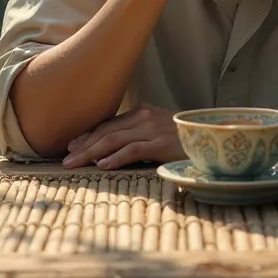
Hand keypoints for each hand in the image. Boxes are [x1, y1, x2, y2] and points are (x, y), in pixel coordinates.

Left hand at [62, 103, 181, 168]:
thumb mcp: (157, 131)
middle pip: (106, 131)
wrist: (211, 137)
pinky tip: (102, 166)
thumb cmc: (182, 138)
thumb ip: (136, 134)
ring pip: (114, 140)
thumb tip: (107, 151)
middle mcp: (144, 116)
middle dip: (84, 145)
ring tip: (75, 163)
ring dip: (91, 153)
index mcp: (141, 111)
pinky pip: (133, 150)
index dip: (88, 136)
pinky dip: (115, 158)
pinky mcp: (160, 143)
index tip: (72, 147)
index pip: (108, 124)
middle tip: (66, 159)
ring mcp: (152, 129)